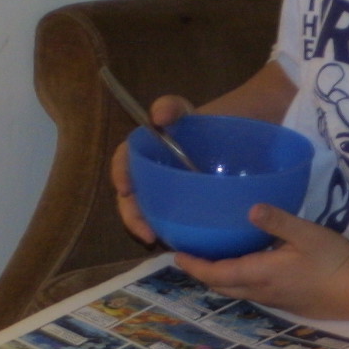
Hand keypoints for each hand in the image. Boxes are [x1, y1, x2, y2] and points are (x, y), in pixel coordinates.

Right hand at [111, 93, 194, 243]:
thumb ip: (170, 106)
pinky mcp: (178, 208)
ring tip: (161, 241)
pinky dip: (170, 232)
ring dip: (149, 229)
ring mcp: (162, 194)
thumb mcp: (184, 111)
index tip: (124, 190)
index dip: (119, 175)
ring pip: (148, 214)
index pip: (122, 163)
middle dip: (133, 218)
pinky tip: (181, 241)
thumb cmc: (200, 125)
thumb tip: (158, 116)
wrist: (229, 139)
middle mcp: (147, 176)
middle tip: (147, 233)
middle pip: (131, 199)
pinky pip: (168, 221)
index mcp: (142, 153)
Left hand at [174, 205, 348, 320]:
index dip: (194, 266)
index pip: (216, 273)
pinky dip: (238, 282)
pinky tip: (246, 268)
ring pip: (236, 292)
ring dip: (219, 279)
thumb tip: (250, 207)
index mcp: (260, 273)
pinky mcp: (286, 302)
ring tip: (212, 261)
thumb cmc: (332, 260)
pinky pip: (252, 293)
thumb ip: (277, 220)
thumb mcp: (306, 233)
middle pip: (221, 286)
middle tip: (189, 257)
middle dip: (202, 273)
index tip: (176, 255)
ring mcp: (273, 300)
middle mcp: (261, 291)